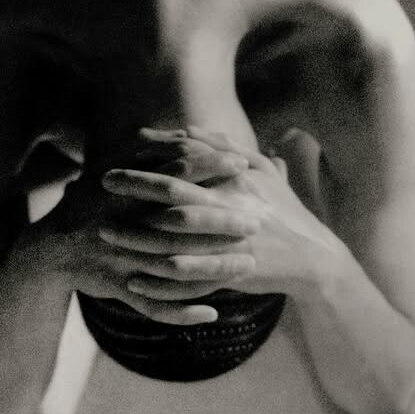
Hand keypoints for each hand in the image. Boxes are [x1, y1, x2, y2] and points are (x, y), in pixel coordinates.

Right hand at [37, 129, 261, 324]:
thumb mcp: (112, 172)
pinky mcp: (119, 288)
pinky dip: (181, 312)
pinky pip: (154, 306)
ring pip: (177, 265)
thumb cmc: (89, 206)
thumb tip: (190, 134)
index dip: (212, 164)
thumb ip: (150, 155)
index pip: (177, 170)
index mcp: (128, 191)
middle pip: (184, 218)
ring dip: (215, 268)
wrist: (49, 252)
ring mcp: (124, 259)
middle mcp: (127, 223)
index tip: (245, 163)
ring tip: (249, 266)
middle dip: (224, 218)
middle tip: (258, 219)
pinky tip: (211, 313)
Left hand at [98, 127, 343, 307]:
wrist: (313, 259)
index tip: (118, 158)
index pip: (186, 162)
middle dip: (135, 189)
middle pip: (175, 194)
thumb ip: (219, 148)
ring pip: (176, 239)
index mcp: (238, 178)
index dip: (149, 159)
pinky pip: (189, 281)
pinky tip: (132, 282)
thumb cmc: (279, 211)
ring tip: (105, 233)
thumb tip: (180, 130)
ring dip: (137, 237)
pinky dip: (159, 283)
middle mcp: (234, 206)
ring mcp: (233, 242)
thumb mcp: (258, 171)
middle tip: (100, 185)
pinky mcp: (233, 274)